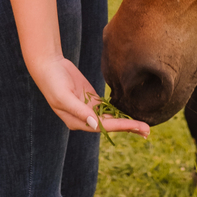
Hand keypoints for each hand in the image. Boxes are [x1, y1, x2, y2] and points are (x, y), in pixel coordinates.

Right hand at [28, 54, 150, 136]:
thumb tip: (96, 125)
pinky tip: (129, 113)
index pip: (104, 126)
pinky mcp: (90, 98)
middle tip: (148, 130)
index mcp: (78, 122)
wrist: (48, 66)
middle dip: (129, 127)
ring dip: (126, 121)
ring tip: (143, 125)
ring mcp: (88, 109)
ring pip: (111, 118)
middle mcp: (85, 119)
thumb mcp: (64, 97)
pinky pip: (107, 107)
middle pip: (110, 125)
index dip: (121, 126)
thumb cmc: (53, 83)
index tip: (137, 127)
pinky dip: (118, 111)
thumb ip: (80, 111)